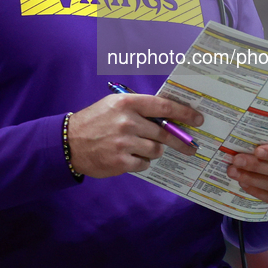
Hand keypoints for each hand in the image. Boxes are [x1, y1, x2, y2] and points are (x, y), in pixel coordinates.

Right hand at [68, 94, 202, 177]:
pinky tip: (130, 157)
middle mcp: (127, 121)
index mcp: (127, 103)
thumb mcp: (115, 105)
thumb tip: (169, 116)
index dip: (184, 113)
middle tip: (190, 146)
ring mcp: (124, 142)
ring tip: (141, 148)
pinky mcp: (121, 161)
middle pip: (164, 133)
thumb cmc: (96, 121)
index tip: (197, 119)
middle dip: (180, 141)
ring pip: (156, 150)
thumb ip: (140, 108)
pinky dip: (141, 162)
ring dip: (154, 151)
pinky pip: (144, 164)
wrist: (69, 142)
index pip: (163, 106)